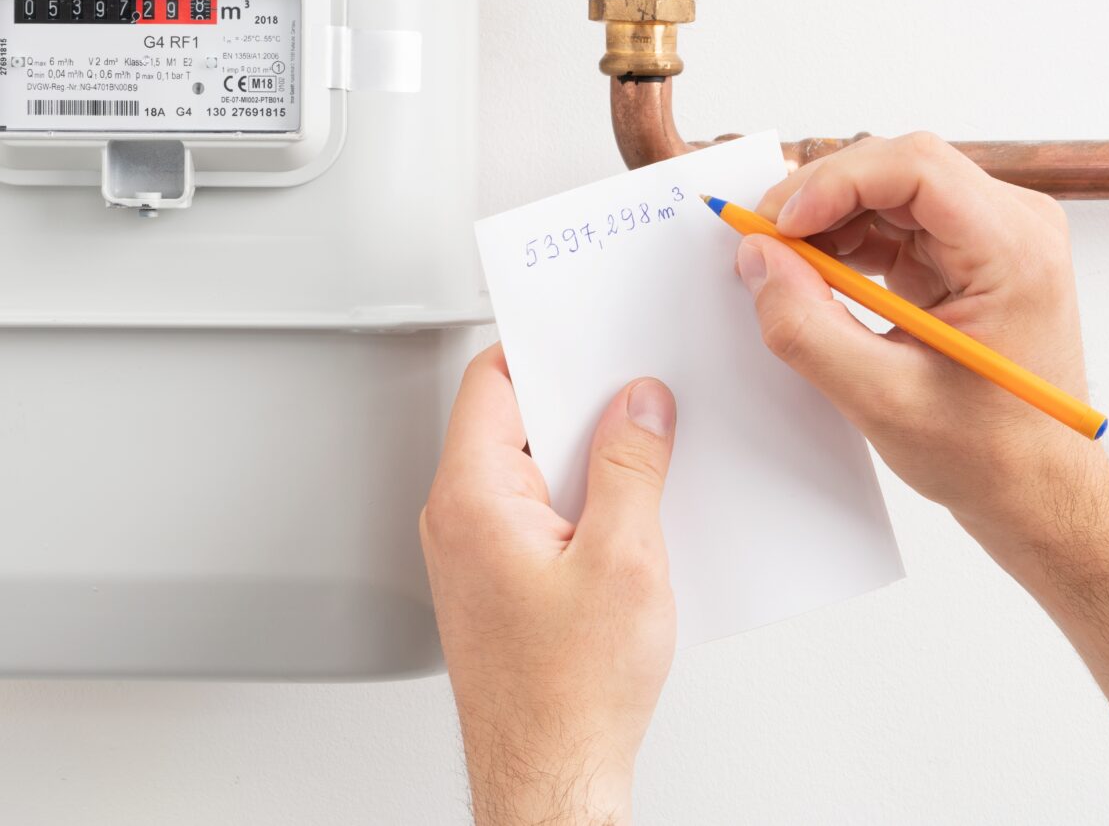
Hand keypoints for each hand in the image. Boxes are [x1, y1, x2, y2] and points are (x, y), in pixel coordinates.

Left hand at [420, 344, 677, 825]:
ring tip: (649, 459)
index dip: (547, 347)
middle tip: (639, 390)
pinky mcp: (499, 583)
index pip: (493, 380)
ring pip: (532, 470)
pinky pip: (540, 514)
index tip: (592, 331)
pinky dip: (584, 502)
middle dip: (580, 402)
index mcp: (472, 497)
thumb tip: (639, 402)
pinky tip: (634, 518)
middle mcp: (459, 520)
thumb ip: (632, 466)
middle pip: (514, 421)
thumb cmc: (568, 698)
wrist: (552, 779)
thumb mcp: (625, 560)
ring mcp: (475, 554)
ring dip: (589, 459)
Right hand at [735, 132, 1108, 551]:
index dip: (835, 182)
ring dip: (830, 218)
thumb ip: (808, 328)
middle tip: (764, 241)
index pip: (916, 167)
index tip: (779, 224)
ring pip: (891, 187)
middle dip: (822, 197)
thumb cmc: (991, 456)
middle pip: (899, 167)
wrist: (1039, 491)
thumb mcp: (883, 400)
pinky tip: (819, 277)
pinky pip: (897, 217)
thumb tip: (757, 258)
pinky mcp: (969, 253)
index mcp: (1016, 251)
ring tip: (788, 268)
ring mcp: (993, 235)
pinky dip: (848, 239)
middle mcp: (1014, 226)